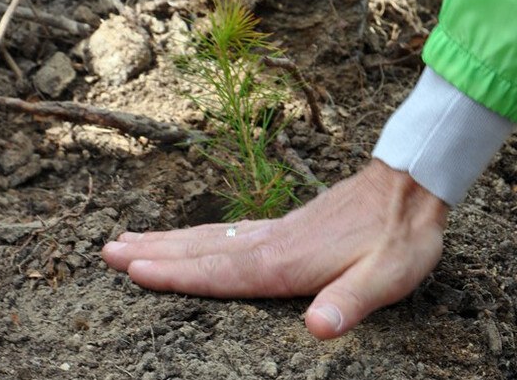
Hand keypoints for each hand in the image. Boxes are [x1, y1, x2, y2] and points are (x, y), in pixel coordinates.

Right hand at [101, 159, 448, 339]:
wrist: (410, 185)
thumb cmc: (399, 237)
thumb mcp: (387, 278)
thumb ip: (349, 303)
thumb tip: (318, 330)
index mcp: (287, 262)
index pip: (222, 272)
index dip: (177, 274)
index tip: (133, 270)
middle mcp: (272, 243)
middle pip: (203, 250)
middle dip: (155, 254)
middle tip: (106, 251)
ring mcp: (276, 231)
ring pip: (210, 238)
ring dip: (167, 241)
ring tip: (128, 240)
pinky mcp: (285, 225)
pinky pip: (229, 231)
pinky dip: (198, 234)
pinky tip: (187, 237)